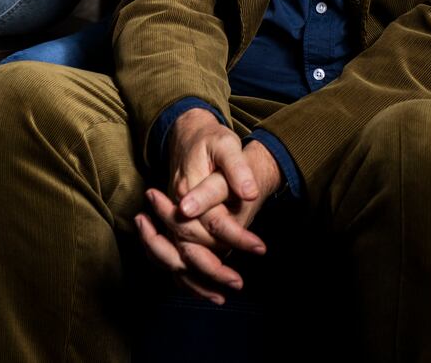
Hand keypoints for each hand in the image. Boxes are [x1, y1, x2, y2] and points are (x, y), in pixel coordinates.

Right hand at [134, 110, 281, 304]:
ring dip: (197, 280)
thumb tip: (249, 192)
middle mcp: (174, 208)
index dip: (238, 236)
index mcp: (186, 190)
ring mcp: (170, 218)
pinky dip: (186, 277)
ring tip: (223, 295)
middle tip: (239, 283)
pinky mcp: (172, 225)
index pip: (213, 222)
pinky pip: (173, 257)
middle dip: (214, 269)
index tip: (261, 248)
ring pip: (176, 259)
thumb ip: (236, 169)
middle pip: (189, 248)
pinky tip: (206, 291)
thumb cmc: (210, 141)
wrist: (190, 135)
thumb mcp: (226, 144)